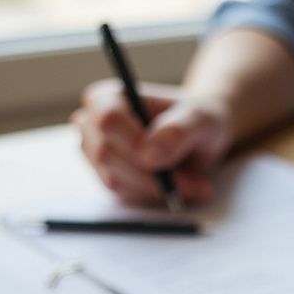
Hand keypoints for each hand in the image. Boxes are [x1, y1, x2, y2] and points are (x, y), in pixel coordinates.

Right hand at [72, 79, 231, 205]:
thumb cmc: (196, 120)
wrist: (199, 138)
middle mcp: (94, 125)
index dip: (134, 143)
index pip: (108, 121)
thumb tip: (149, 154)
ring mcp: (97, 155)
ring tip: (194, 185)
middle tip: (193, 183)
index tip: (164, 159)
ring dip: (157, 188)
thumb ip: (177, 131)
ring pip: (115, 180)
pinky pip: (125, 195)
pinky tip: (180, 189)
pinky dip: (155, 196)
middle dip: (151, 174)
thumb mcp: (199, 119)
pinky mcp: (109, 179)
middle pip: (108, 155)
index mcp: (108, 97)